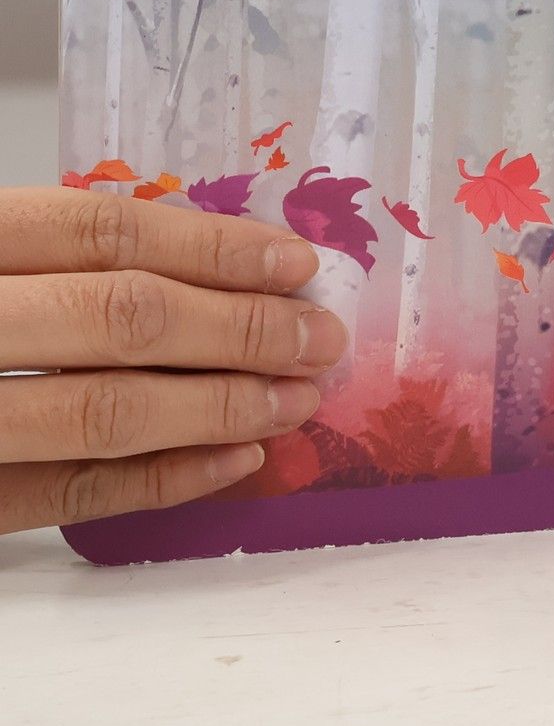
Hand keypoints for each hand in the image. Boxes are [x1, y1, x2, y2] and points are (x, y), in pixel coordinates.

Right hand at [0, 189, 343, 533]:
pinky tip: (237, 458)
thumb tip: (221, 262)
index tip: (296, 265)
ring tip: (297, 398)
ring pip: (102, 411)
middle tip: (320, 339)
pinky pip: (68, 494)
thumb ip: (61, 258)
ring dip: (220, 405)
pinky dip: (164, 479)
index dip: (213, 247)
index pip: (103, 231)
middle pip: (120, 317)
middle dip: (240, 330)